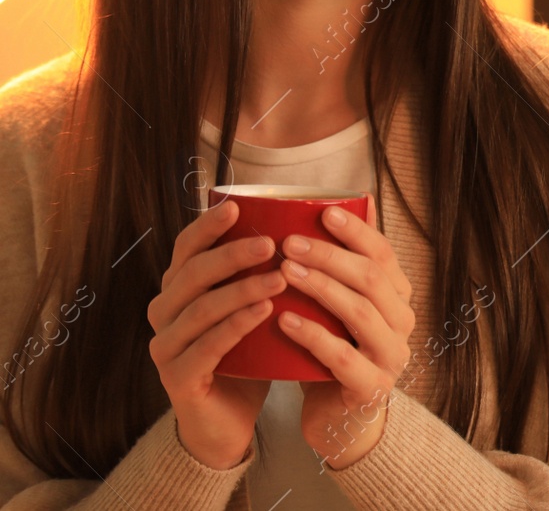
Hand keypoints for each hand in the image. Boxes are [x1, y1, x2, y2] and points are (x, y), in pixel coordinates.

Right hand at [148, 200, 284, 468]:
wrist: (228, 421)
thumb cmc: (246, 354)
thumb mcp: (253, 307)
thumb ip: (261, 271)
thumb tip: (304, 224)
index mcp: (178, 289)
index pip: (185, 249)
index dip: (207, 227)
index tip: (237, 206)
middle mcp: (164, 313)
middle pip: (192, 274)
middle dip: (231, 255)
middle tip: (270, 243)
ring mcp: (166, 346)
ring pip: (200, 310)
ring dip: (240, 290)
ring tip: (279, 277)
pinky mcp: (178, 378)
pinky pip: (205, 347)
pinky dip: (234, 326)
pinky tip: (263, 312)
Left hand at [276, 192, 414, 468]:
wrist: (339, 419)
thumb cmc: (333, 351)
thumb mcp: (339, 307)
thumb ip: (341, 267)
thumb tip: (333, 204)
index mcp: (398, 296)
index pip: (384, 254)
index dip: (356, 232)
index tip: (323, 212)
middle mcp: (402, 323)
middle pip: (371, 278)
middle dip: (330, 256)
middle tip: (289, 242)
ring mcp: (390, 357)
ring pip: (360, 312)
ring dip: (321, 288)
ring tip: (284, 272)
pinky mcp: (370, 388)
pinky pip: (342, 357)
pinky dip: (312, 335)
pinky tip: (283, 320)